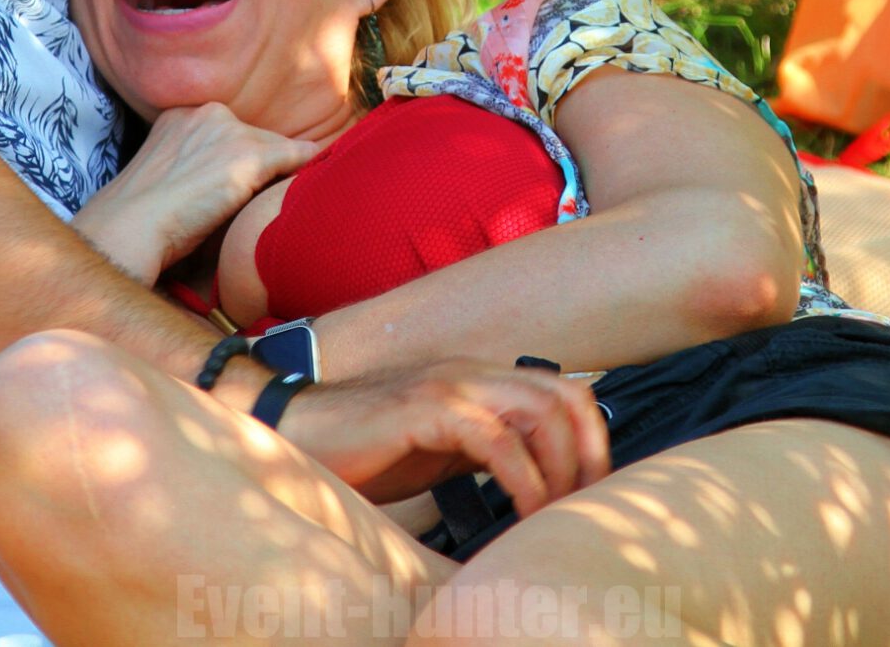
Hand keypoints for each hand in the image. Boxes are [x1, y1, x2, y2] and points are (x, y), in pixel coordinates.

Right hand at [75, 103, 319, 279]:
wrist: (130, 227)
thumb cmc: (142, 219)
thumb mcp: (165, 175)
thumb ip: (193, 165)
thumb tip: (224, 183)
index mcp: (181, 115)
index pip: (227, 131)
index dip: (239, 157)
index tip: (243, 177)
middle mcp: (206, 113)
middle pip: (254, 136)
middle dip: (262, 162)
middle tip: (264, 193)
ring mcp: (228, 132)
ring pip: (274, 148)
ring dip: (283, 170)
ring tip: (294, 189)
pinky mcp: (246, 156)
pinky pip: (293, 156)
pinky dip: (309, 163)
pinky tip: (324, 167)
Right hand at [271, 359, 611, 519]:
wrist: (297, 435)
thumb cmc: (367, 452)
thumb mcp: (443, 451)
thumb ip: (489, 451)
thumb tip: (540, 481)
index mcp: (481, 380)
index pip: (564, 392)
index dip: (592, 440)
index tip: (592, 494)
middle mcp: (472, 373)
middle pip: (565, 397)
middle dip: (588, 456)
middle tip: (584, 509)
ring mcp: (449, 386)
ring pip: (539, 411)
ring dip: (560, 468)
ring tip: (554, 514)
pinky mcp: (425, 410)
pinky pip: (495, 440)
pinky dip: (522, 479)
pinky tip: (520, 512)